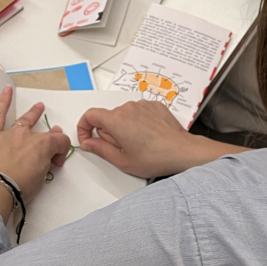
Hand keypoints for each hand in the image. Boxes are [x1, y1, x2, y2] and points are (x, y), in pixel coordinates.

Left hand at [0, 86, 72, 207]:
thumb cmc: (17, 188)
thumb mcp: (39, 180)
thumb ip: (44, 166)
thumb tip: (44, 161)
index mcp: (43, 147)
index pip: (60, 142)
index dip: (61, 152)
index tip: (55, 163)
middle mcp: (28, 136)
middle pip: (44, 132)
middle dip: (51, 135)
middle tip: (52, 136)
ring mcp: (10, 134)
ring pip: (24, 119)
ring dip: (33, 113)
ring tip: (38, 107)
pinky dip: (3, 101)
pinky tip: (7, 91)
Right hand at [77, 100, 249, 177]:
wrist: (182, 151)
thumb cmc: (155, 158)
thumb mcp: (122, 161)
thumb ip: (100, 149)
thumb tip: (88, 143)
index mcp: (116, 120)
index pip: (90, 115)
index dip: (84, 128)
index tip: (89, 139)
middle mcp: (128, 108)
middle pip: (107, 117)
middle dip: (109, 132)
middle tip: (122, 149)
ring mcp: (142, 105)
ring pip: (123, 115)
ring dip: (124, 127)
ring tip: (138, 144)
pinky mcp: (154, 106)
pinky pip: (138, 112)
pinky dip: (138, 122)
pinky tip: (147, 136)